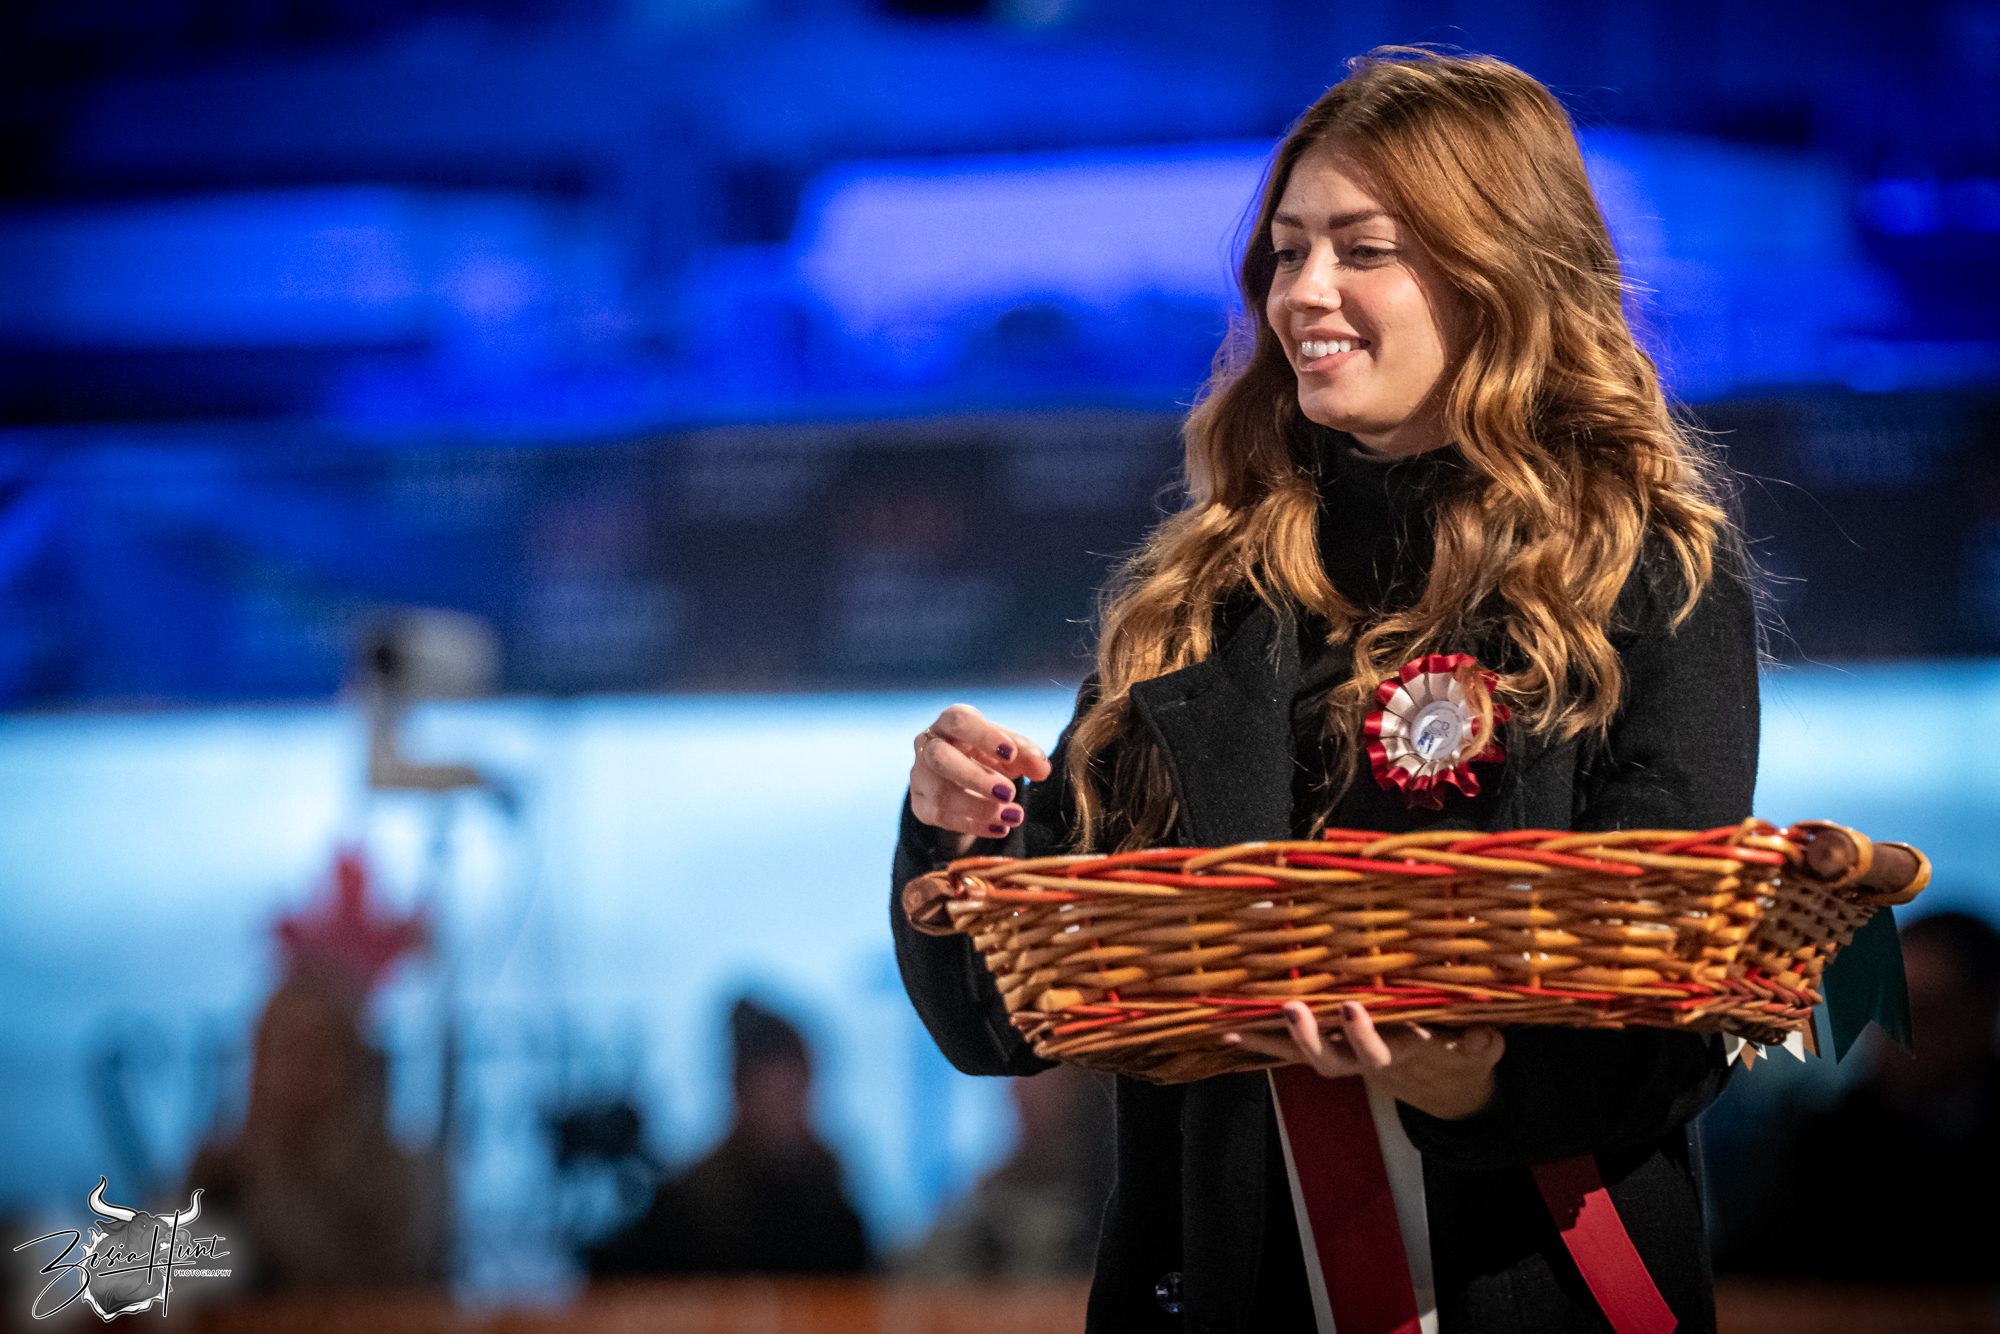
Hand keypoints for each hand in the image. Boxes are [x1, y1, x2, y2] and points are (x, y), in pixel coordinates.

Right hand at [909, 704, 1052, 857]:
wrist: (962, 777)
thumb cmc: (987, 754)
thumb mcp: (1010, 750)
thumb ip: (1028, 755)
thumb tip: (1043, 769)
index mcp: (951, 722)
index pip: (961, 722)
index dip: (984, 737)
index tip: (1011, 754)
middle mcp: (929, 744)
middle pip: (941, 758)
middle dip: (976, 778)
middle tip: (1009, 793)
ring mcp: (920, 775)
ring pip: (941, 794)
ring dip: (980, 809)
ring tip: (1013, 816)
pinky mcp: (919, 803)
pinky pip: (941, 817)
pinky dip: (973, 825)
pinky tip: (999, 827)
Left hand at [1224, 1000, 1503, 1121]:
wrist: (1442, 1085)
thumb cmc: (1459, 1055)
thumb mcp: (1480, 1052)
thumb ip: (1480, 1044)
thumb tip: (1483, 1036)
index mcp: (1403, 1054)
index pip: (1381, 1050)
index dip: (1363, 1035)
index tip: (1350, 1008)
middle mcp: (1366, 1061)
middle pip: (1332, 1058)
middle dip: (1310, 1036)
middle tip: (1292, 1009)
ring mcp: (1344, 1059)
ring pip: (1303, 1055)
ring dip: (1272, 1041)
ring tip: (1238, 1027)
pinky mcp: (1329, 1053)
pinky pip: (1288, 1051)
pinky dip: (1260, 1042)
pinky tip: (1227, 1033)